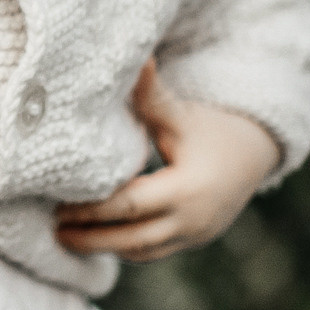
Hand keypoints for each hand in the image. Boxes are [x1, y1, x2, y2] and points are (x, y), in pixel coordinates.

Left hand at [53, 60, 278, 263]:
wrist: (255, 153)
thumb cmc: (213, 129)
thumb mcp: (180, 114)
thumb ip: (151, 95)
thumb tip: (137, 57)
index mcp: (187, 189)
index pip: (129, 206)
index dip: (92, 210)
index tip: (59, 207)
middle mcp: (192, 219)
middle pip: (131, 238)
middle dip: (90, 237)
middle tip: (53, 229)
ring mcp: (195, 235)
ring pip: (142, 252)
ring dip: (104, 247)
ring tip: (66, 237)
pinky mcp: (194, 241)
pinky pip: (153, 252)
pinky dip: (125, 248)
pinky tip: (96, 239)